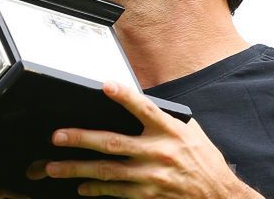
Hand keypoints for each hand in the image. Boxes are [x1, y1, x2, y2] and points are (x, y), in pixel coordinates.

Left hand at [32, 81, 262, 197]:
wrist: (219, 196)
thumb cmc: (203, 160)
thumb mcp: (189, 131)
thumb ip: (163, 118)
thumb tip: (136, 103)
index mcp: (170, 131)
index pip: (145, 108)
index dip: (125, 96)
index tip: (106, 85)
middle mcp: (160, 152)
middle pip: (114, 143)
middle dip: (82, 139)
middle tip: (58, 136)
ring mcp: (152, 176)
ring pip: (108, 171)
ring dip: (78, 169)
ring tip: (54, 167)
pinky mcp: (149, 195)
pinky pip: (117, 192)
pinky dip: (97, 189)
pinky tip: (81, 187)